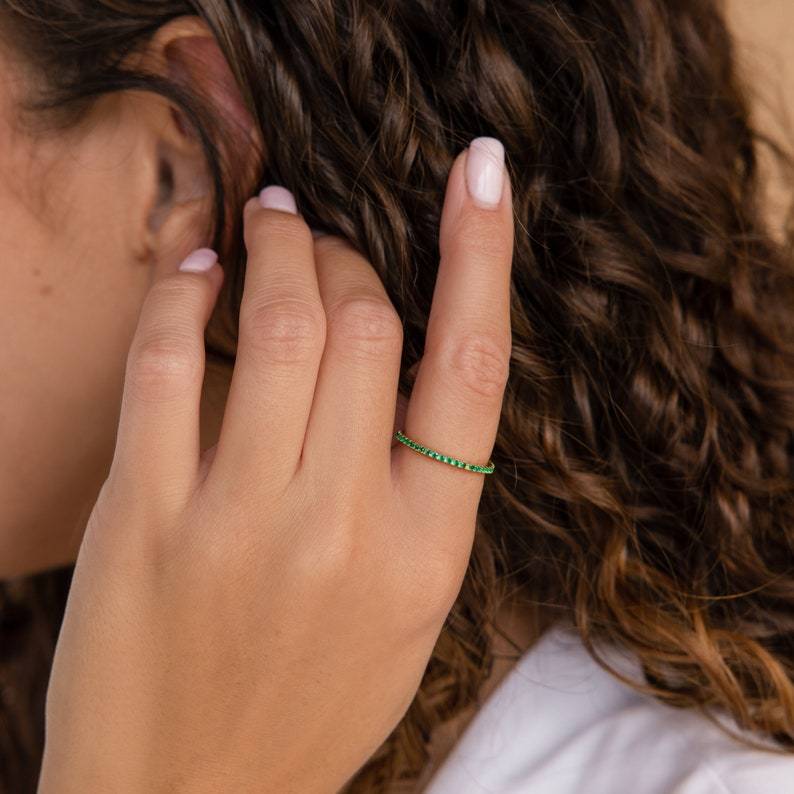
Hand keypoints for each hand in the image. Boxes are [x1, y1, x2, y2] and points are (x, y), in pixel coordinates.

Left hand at [38, 138, 513, 792]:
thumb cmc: (313, 702)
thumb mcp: (410, 607)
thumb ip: (419, 489)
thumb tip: (405, 361)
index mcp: (428, 548)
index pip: (472, 366)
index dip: (482, 253)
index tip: (480, 174)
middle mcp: (344, 524)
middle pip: (367, 326)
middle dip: (347, 257)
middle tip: (323, 236)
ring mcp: (242, 520)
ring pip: (279, 327)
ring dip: (277, 251)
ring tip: (270, 222)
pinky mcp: (148, 519)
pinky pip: (168, 367)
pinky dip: (181, 297)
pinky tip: (194, 269)